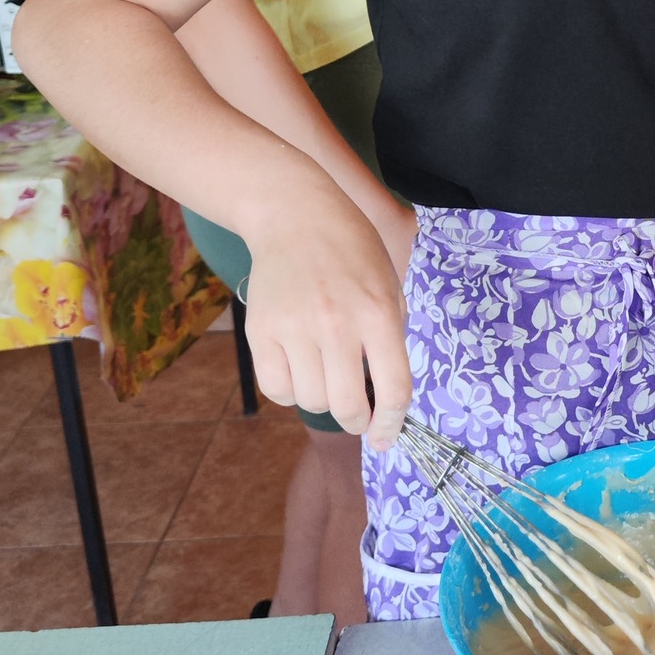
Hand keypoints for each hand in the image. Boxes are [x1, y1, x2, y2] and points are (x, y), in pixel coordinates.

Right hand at [238, 174, 411, 446]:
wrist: (297, 217)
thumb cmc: (353, 252)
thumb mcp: (390, 287)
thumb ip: (390, 339)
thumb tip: (384, 396)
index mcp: (379, 314)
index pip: (393, 389)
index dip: (391, 424)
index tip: (385, 437)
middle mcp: (337, 324)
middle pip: (346, 406)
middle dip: (357, 422)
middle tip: (358, 418)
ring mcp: (295, 327)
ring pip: (311, 401)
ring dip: (323, 402)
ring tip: (329, 380)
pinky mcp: (262, 330)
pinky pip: (277, 388)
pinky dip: (291, 392)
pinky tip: (301, 374)